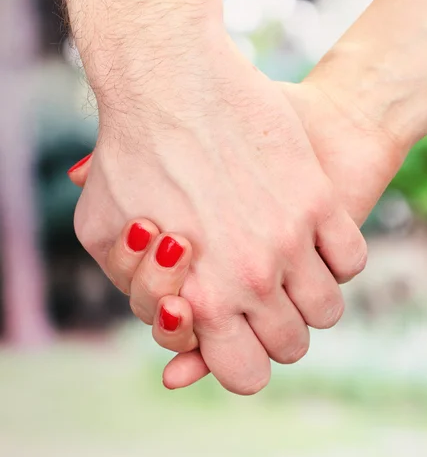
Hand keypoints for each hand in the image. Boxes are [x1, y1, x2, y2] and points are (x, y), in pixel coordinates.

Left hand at [69, 63, 395, 390]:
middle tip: (259, 299)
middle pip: (291, 347)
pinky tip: (310, 240)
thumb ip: (129, 283)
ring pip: (326, 309)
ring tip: (288, 269)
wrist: (170, 81)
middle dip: (274, 332)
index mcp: (201, 299)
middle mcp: (252, 279)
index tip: (234, 334)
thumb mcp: (103, 229)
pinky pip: (350, 260)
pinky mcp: (320, 201)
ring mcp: (292, 241)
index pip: (243, 375)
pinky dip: (334, 260)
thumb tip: (168, 309)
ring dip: (308, 298)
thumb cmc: (129, 155)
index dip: (239, 363)